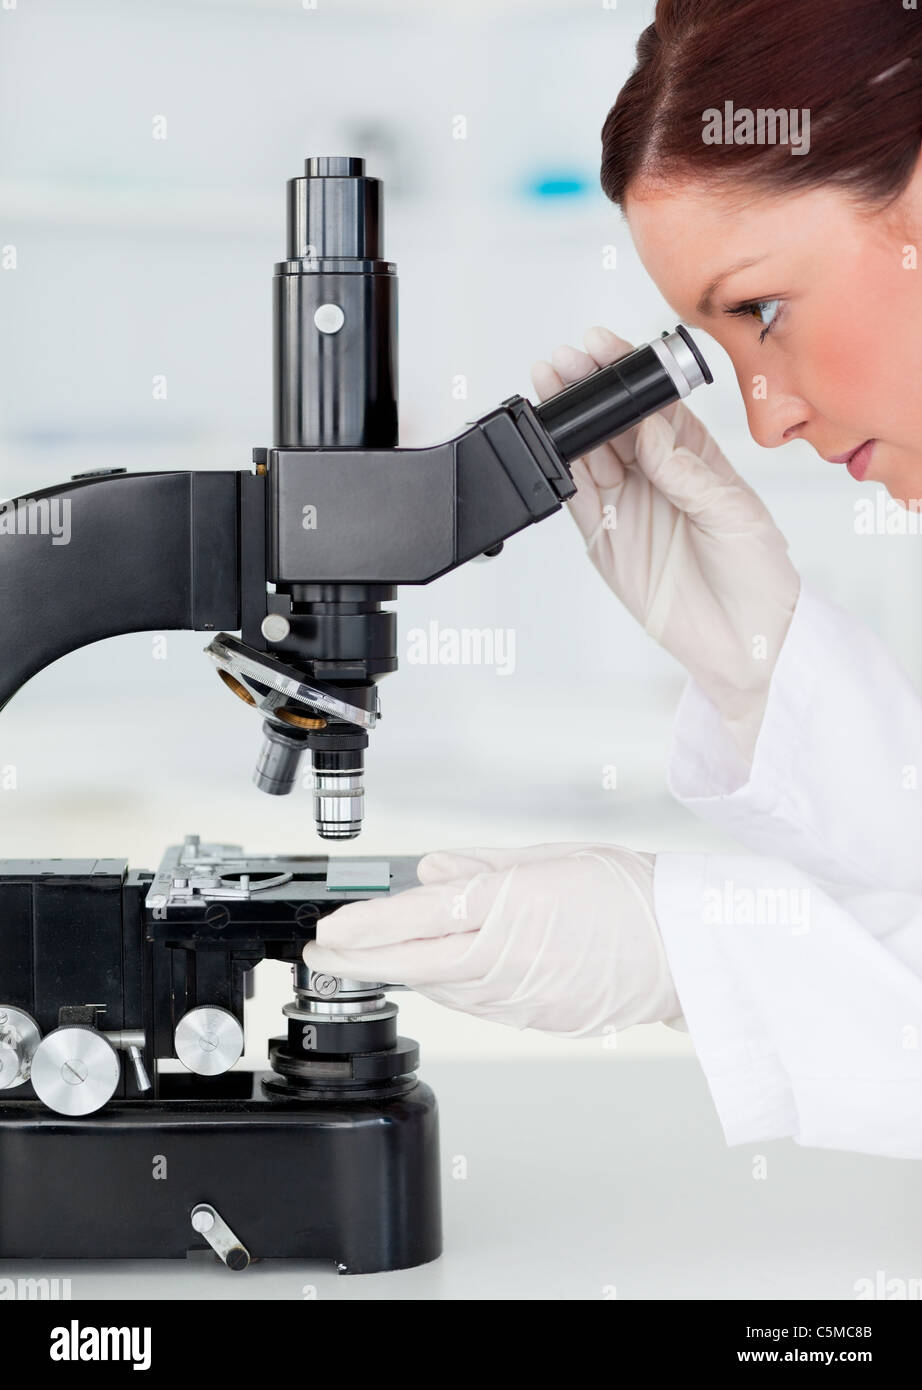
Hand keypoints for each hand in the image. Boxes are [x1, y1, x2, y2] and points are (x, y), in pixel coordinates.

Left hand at [302, 843, 681, 1037]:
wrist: (686, 952)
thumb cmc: (632, 897)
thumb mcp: (554, 857)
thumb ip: (484, 866)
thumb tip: (433, 869)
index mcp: (513, 905)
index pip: (420, 915)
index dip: (368, 925)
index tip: (334, 926)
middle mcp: (509, 956)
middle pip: (415, 964)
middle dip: (359, 961)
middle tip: (323, 955)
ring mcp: (520, 996)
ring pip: (439, 989)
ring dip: (398, 974)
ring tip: (366, 960)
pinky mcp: (533, 1020)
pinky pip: (473, 1005)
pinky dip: (443, 989)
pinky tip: (428, 976)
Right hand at [530, 327, 800, 762]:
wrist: (745, 642)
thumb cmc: (758, 575)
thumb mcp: (734, 513)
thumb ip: (687, 471)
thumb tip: (648, 432)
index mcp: (695, 456)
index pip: (652, 403)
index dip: (626, 373)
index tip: (602, 346)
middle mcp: (657, 476)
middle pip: (612, 422)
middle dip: (586, 388)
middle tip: (562, 362)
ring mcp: (628, 506)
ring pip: (587, 453)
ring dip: (566, 422)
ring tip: (547, 389)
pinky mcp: (606, 540)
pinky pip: (576, 499)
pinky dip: (560, 471)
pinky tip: (550, 442)